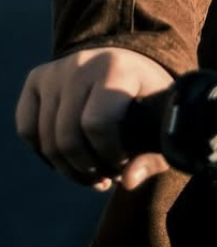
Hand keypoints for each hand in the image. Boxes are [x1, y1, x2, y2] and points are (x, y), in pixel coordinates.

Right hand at [15, 47, 173, 192]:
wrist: (129, 64)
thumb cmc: (147, 99)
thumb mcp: (159, 122)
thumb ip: (152, 155)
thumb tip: (129, 182)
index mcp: (117, 68)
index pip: (97, 124)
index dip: (110, 154)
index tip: (125, 160)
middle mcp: (82, 64)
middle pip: (68, 138)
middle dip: (89, 167)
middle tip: (110, 173)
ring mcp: (55, 70)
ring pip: (47, 140)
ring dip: (70, 168)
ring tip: (94, 171)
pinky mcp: (37, 79)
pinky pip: (27, 130)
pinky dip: (46, 154)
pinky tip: (70, 158)